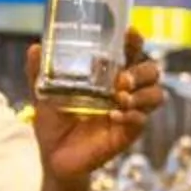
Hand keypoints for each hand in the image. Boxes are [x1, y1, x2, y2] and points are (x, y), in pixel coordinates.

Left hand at [29, 30, 162, 181]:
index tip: (129, 33)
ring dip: (142, 94)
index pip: (130, 52)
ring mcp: (128, 112)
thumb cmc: (53, 122)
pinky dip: (132, 116)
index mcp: (107, 75)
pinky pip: (141, 121)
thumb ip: (38, 72)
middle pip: (151, 71)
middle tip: (121, 79)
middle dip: (142, 71)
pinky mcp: (126, 134)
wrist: (53, 157)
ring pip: (156, 95)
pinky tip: (114, 116)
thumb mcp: (43, 94)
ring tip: (120, 97)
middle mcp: (123, 91)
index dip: (135, 41)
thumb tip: (34, 48)